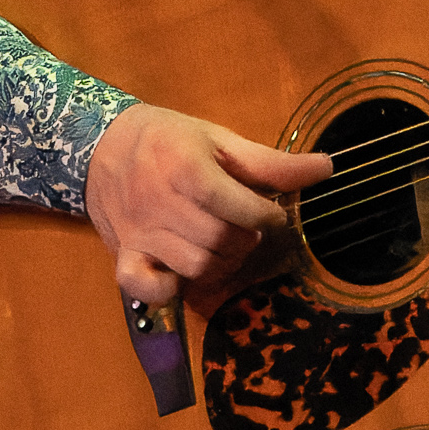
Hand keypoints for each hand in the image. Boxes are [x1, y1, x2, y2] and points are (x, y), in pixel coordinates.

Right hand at [85, 103, 331, 313]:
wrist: (101, 145)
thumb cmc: (169, 140)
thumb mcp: (219, 140)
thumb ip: (271, 162)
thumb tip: (327, 168)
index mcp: (184, 166)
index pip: (237, 207)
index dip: (264, 216)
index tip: (270, 214)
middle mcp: (158, 201)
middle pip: (221, 240)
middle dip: (247, 239)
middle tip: (247, 228)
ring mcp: (139, 232)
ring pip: (196, 265)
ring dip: (222, 262)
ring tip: (225, 245)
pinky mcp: (124, 254)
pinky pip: (145, 286)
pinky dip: (168, 289)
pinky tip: (183, 273)